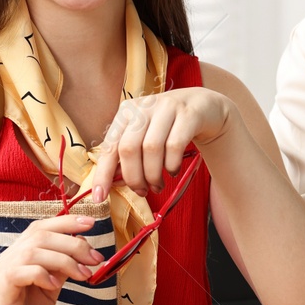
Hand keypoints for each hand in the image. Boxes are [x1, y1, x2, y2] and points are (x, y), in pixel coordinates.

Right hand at [0, 215, 101, 304]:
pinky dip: (42, 274)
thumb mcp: (48, 292)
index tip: (91, 223)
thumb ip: (59, 272)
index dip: (66, 221)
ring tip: (83, 275)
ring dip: (64, 259)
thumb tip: (81, 254)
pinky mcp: (0, 292)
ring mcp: (1, 275)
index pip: (40, 228)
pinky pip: (19, 272)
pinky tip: (54, 287)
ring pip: (33, 250)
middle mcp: (7, 261)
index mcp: (18, 258)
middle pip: (40, 235)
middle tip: (96, 258)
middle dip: (73, 243)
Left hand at [89, 88, 235, 200]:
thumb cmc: (169, 128)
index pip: (109, 146)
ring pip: (152, 148)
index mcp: (127, 112)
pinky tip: (173, 171)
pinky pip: (175, 146)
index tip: (100, 197)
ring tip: (158, 186)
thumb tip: (112, 183)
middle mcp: (144, 106)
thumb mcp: (145, 135)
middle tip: (142, 192)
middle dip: (134, 177)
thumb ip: (128, 155)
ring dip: (154, 175)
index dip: (103, 174)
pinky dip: (172, 165)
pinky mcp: (188, 114)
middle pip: (129, 148)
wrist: (204, 107)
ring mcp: (167, 107)